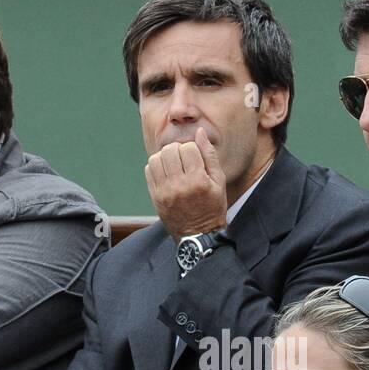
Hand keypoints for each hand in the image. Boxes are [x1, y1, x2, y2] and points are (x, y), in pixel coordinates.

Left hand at [145, 126, 227, 240]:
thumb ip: (209, 155)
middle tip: (184, 160)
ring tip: (174, 165)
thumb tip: (199, 132)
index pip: (188, 148)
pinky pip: (149, 170)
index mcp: (198, 181)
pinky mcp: (155, 197)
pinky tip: (167, 173)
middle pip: (170, 150)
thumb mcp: (219, 182)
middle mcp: (179, 186)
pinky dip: (156, 166)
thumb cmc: (213, 208)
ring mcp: (165, 192)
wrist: (198, 236)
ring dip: (165, 157)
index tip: (196, 159)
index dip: (192, 149)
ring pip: (156, 158)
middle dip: (177, 150)